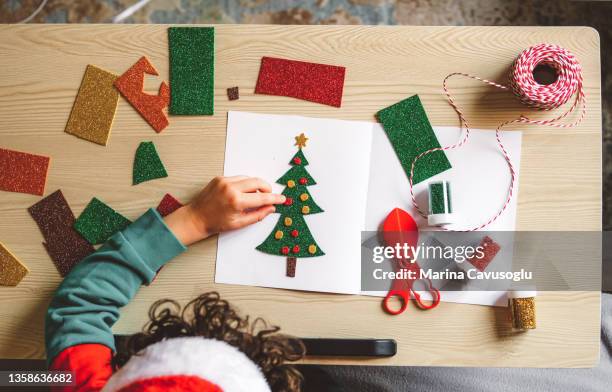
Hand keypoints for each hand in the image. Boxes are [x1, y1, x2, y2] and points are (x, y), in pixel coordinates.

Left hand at [164, 176, 284, 244]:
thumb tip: (271, 208)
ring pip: (248, 178)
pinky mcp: (220, 178)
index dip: (274, 198)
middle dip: (267, 188)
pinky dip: (244, 184)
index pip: (262, 197)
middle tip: (270, 195)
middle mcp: (231, 188)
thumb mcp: (239, 223)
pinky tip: (242, 193)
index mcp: (236, 201)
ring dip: (255, 185)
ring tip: (254, 196)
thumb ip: (258, 215)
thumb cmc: (216, 223)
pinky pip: (238, 178)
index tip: (282, 198)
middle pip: (258, 182)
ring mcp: (225, 181)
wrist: (196, 218)